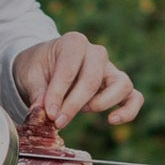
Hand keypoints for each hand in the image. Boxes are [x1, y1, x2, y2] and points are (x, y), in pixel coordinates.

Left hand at [14, 33, 142, 126]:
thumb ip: (38, 92)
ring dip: (102, 103)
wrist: (45, 65)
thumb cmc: (39, 67)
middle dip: (74, 104)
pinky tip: (112, 120)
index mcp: (73, 43)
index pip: (69, 69)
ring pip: (121, 84)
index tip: (48, 113)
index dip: (58, 94)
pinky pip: (134, 97)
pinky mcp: (118, 85)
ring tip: (83, 112)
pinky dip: (128, 110)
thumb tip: (42, 112)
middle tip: (58, 121)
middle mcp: (96, 52)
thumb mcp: (30, 75)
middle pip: (92, 79)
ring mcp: (110, 68)